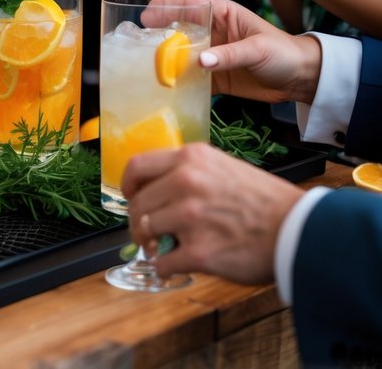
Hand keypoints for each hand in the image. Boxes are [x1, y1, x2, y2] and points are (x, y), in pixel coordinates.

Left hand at [122, 143, 301, 284]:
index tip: (131, 197)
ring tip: (166, 248)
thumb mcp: (222, 167)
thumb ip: (189, 172)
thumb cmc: (265, 201)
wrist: (298, 229)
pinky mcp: (199, 252)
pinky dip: (165, 268)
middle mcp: (186, 182)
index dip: (128, 186)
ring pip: (145, 231)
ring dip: (152, 244)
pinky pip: (162, 262)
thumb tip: (158, 189)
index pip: (137, 166)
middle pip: (137, 203)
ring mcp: (190, 217)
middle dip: (138, 222)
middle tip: (148, 233)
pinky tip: (177, 266)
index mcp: (191, 158)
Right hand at [143, 0, 321, 102]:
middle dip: (158, 35)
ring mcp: (211, 54)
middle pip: (179, 29)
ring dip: (165, 61)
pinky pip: (191, 79)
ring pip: (181, 55)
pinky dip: (179, 83)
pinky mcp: (214, 77)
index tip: (146, 16)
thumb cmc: (284, 53)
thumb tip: (201, 61)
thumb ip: (230, 54)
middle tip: (139, 44)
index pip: (189, 5)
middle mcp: (212, 31)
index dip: (166, 8)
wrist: (301, 79)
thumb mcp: (258, 48)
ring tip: (146, 67)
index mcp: (222, 13)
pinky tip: (165, 88)